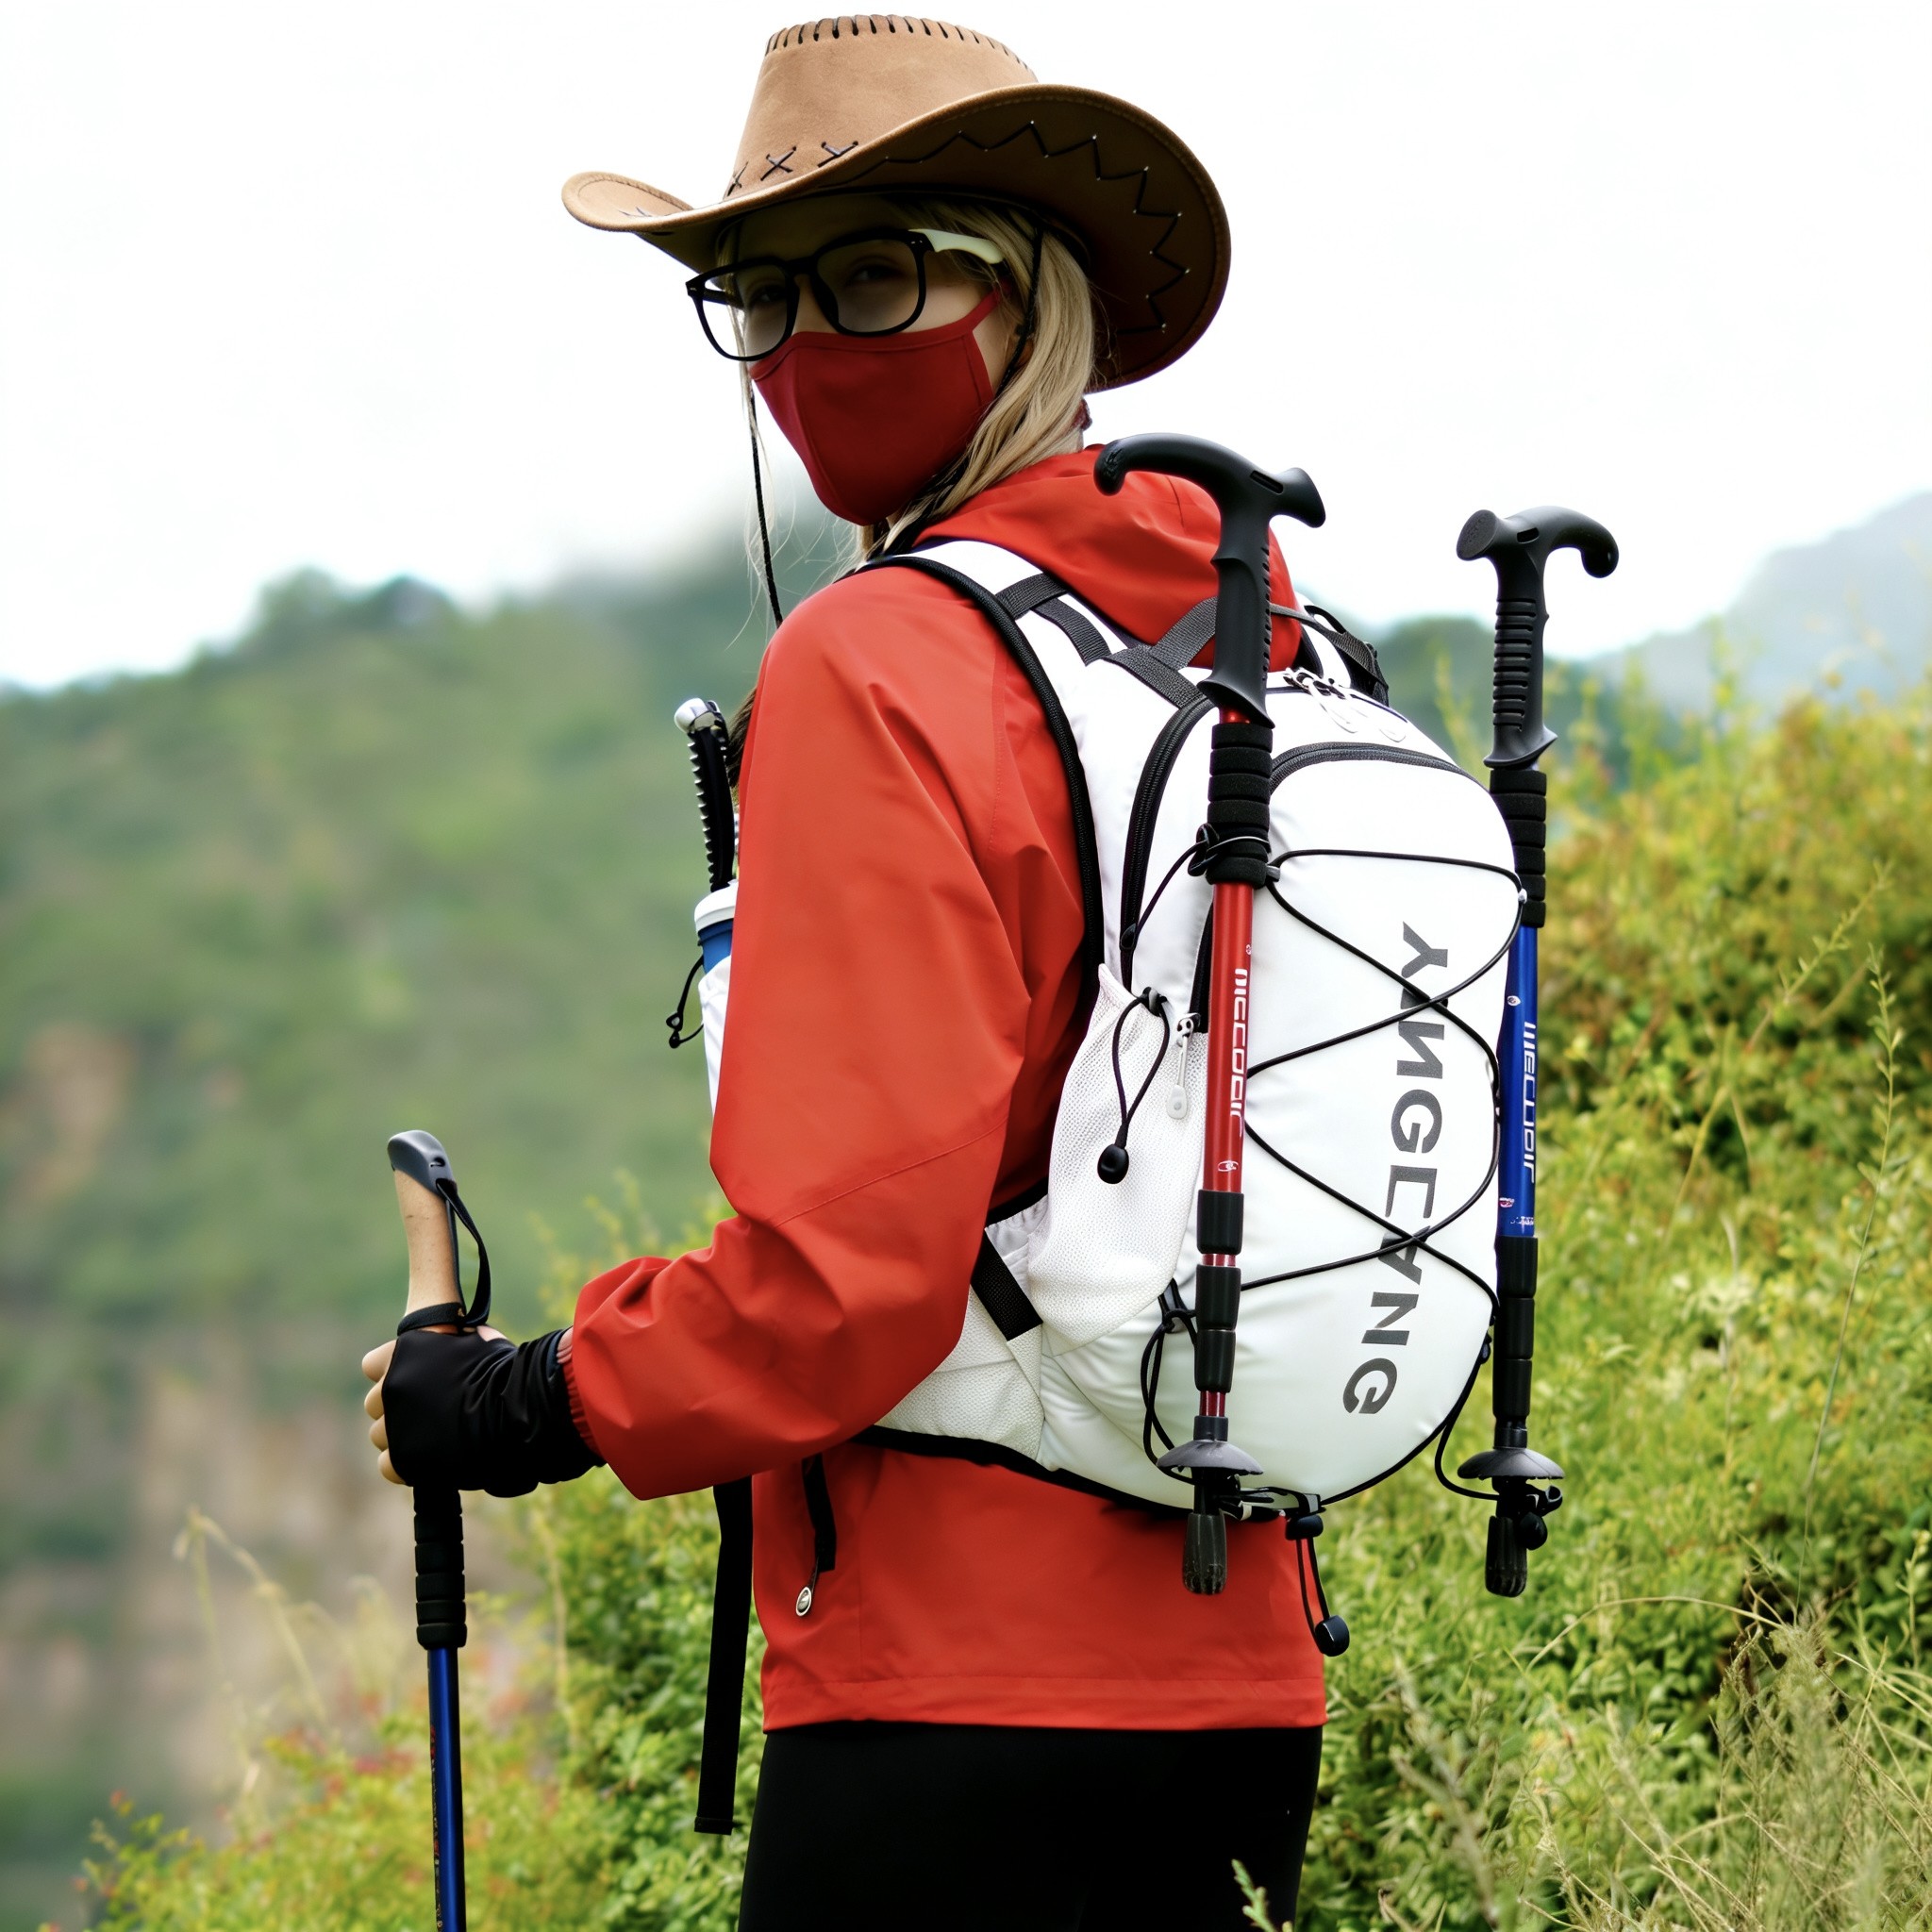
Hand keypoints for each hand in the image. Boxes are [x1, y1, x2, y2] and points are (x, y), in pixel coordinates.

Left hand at [362, 1324, 504, 1484]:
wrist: (517, 1411)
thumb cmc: (503, 1370)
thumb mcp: (476, 1338)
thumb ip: (452, 1338)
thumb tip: (458, 1328)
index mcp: (403, 1353)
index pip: (372, 1365)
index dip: (393, 1372)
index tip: (415, 1379)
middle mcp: (391, 1386)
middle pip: (375, 1403)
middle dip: (397, 1407)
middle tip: (431, 1410)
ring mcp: (394, 1424)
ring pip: (381, 1435)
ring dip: (403, 1435)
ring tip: (437, 1435)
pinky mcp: (403, 1459)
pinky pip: (388, 1465)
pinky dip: (407, 1465)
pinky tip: (433, 1457)